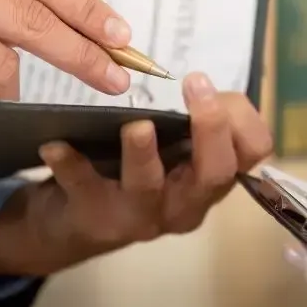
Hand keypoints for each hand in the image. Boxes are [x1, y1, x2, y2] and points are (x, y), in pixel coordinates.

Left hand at [0, 72, 271, 276]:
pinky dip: (70, 163)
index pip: (252, 154)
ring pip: (150, 186)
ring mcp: (140, 216)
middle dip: (210, 128)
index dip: (243, 120)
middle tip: (196, 84)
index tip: (216, 86)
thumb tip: (205, 87)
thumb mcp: (175, 149)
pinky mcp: (95, 218)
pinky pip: (84, 188)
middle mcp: (185, 203)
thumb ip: (195, 121)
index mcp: (209, 179)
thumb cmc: (134, 171)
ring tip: (136, 125)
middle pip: (214, 172)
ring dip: (143, 154)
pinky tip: (54, 144)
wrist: (74, 222)